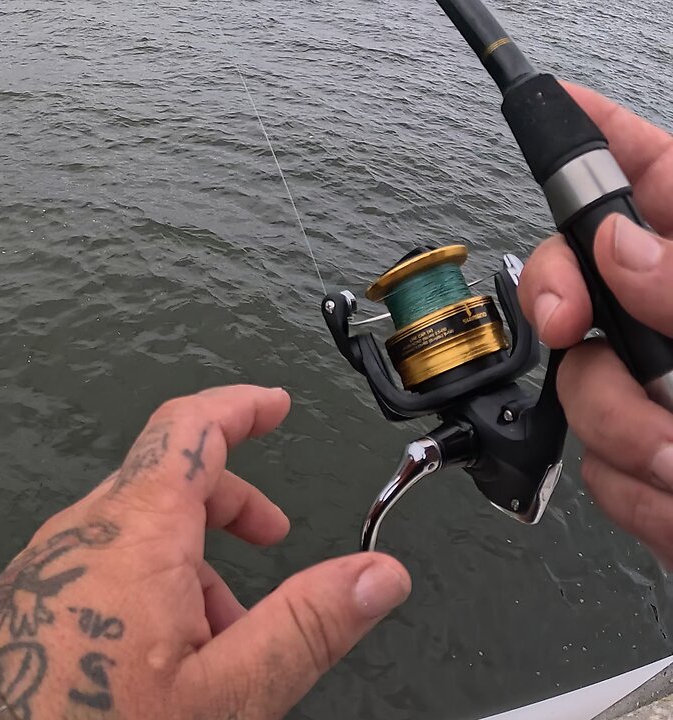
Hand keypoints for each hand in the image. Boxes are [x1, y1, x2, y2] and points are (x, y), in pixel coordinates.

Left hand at [0, 386, 410, 719]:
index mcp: (140, 529)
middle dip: (231, 501)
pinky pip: (102, 560)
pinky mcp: (32, 588)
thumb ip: (305, 626)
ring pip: (137, 528)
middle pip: (170, 479)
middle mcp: (89, 526)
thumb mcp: (225, 691)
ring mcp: (53, 556)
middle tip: (274, 539)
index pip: (192, 428)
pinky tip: (165, 651)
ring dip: (193, 559)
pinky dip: (150, 580)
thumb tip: (378, 575)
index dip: (240, 408)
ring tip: (225, 636)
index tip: (273, 405)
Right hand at [517, 82, 672, 564]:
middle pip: (573, 277)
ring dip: (629, 431)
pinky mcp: (648, 460)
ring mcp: (661, 389)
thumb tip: (623, 250)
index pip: (642, 169)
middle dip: (563, 310)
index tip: (549, 107)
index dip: (589, 134)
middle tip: (574, 325)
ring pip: (579, 387)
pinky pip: (600, 468)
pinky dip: (642, 496)